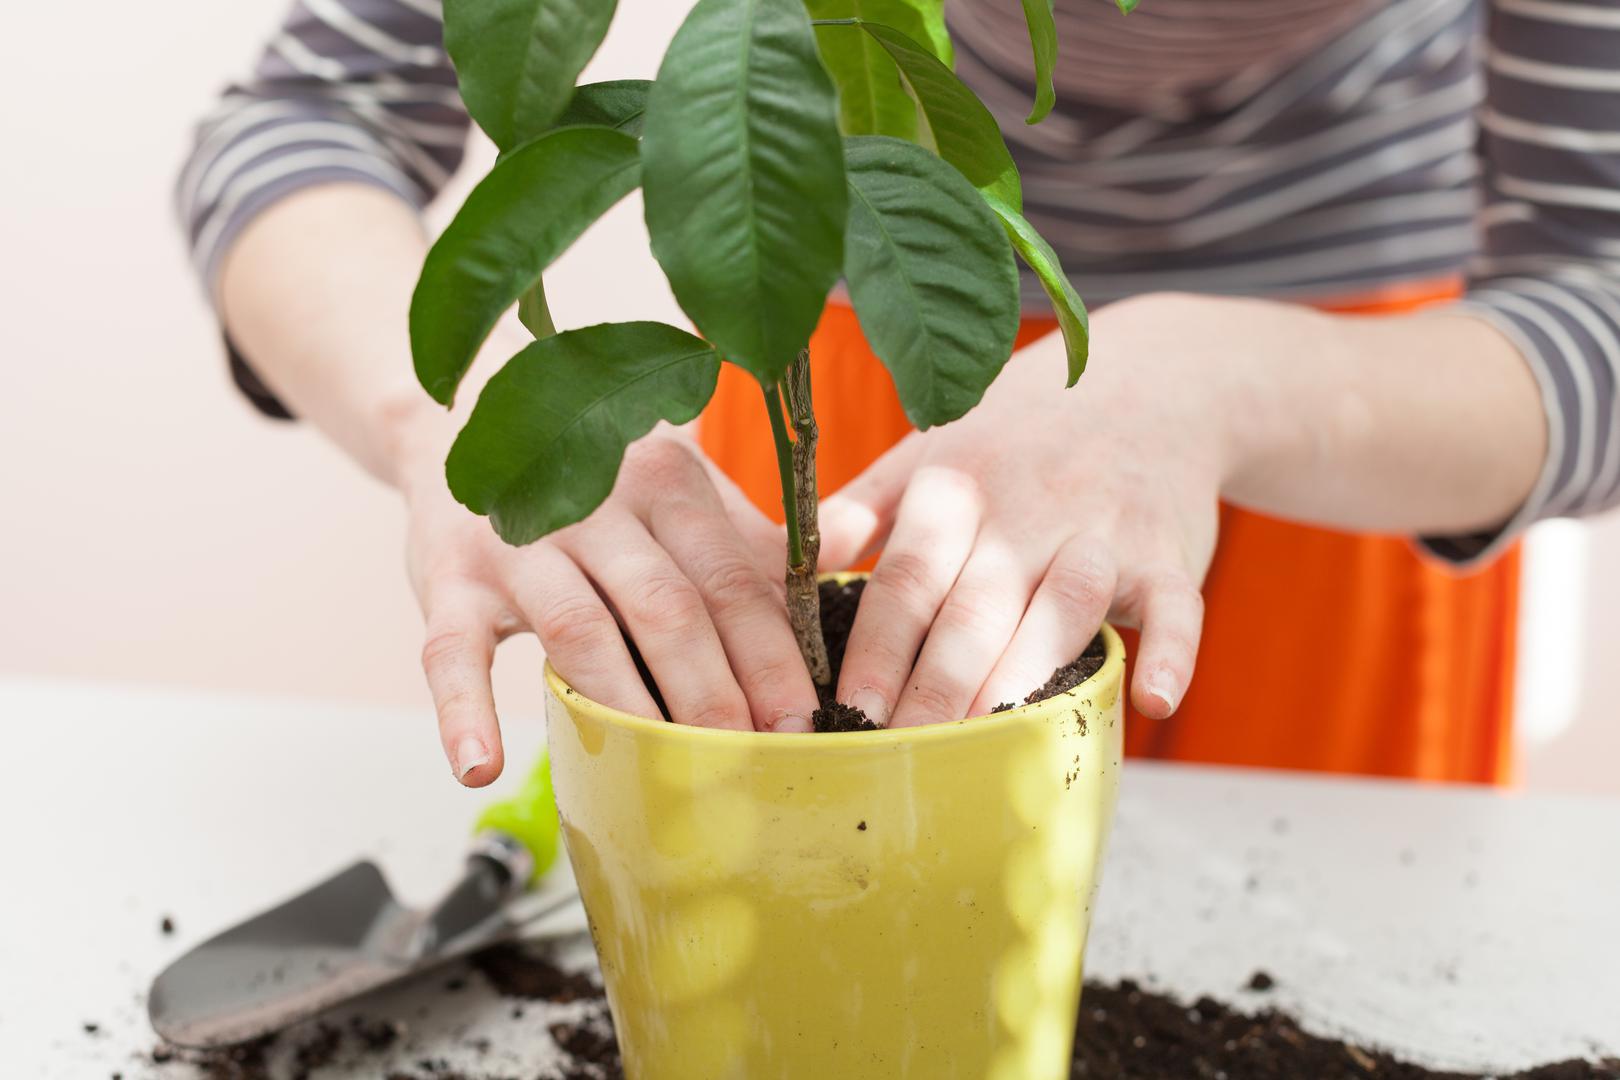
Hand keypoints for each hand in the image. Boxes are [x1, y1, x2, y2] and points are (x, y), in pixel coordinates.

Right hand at [400, 426, 819, 785]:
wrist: (469, 421)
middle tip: (748, 766)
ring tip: (659, 778)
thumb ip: (751, 542)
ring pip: (581, 631)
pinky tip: (480, 766)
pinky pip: (451, 650)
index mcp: (668, 485)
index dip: (772, 657)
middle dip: (714, 695)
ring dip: (625, 708)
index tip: (807, 724)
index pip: (732, 580)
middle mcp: (595, 504)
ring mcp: (517, 541)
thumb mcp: (679, 492)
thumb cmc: (597, 481)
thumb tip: (856, 562)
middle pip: (667, 609)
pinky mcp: (446, 576)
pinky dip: (463, 710)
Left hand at [819, 293, 1237, 726]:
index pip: (907, 574)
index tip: (847, 708)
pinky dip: (1174, 651)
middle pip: (974, 605)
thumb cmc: (1019, 435)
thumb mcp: (934, 448)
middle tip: (904, 750)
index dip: (876, 644)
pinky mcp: (1168, 553)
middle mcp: (1026, 508)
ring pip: (1061, 607)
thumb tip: (785, 565)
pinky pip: (1179, 605)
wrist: (1151, 380)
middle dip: (937, 682)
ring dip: (1026, 674)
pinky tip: (1155, 703)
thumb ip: (865, 509)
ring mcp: (1101, 531)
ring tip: (992, 742)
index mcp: (956, 485)